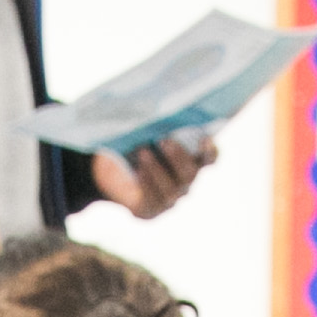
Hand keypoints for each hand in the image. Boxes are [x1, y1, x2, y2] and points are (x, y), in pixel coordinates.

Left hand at [98, 132, 216, 219]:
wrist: (106, 169)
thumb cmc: (130, 142)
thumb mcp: (143, 129)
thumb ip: (157, 122)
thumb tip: (159, 105)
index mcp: (189, 159)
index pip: (210, 158)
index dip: (211, 151)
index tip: (203, 139)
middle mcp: (183, 181)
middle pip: (190, 174)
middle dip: (179, 157)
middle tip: (164, 140)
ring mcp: (168, 199)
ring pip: (172, 190)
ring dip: (158, 169)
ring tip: (143, 152)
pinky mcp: (150, 211)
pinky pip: (154, 200)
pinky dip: (147, 184)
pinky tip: (138, 172)